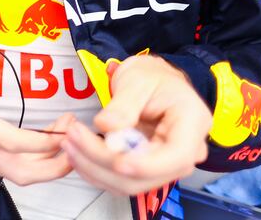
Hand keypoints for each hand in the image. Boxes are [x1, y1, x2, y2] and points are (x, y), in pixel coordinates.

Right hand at [0, 47, 72, 184]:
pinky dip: (35, 159)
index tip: (63, 130)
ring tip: (67, 137)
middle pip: (17, 170)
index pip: (8, 142)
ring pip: (16, 172)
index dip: (40, 142)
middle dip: (53, 162)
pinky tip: (49, 141)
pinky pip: (11, 164)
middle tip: (75, 138)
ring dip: (47, 163)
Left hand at [62, 54, 211, 194]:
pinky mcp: (147, 171)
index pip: (176, 156)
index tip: (116, 161)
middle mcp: (185, 152)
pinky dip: (97, 171)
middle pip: (146, 174)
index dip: (147, 165)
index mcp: (191, 124)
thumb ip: (123, 105)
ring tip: (69, 143)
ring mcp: (166, 166)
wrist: (155, 83)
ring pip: (130, 183)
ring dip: (95, 168)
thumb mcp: (137, 80)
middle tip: (72, 138)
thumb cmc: (152, 77)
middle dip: (104, 162)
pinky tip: (78, 154)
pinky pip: (122, 180)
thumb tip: (107, 127)